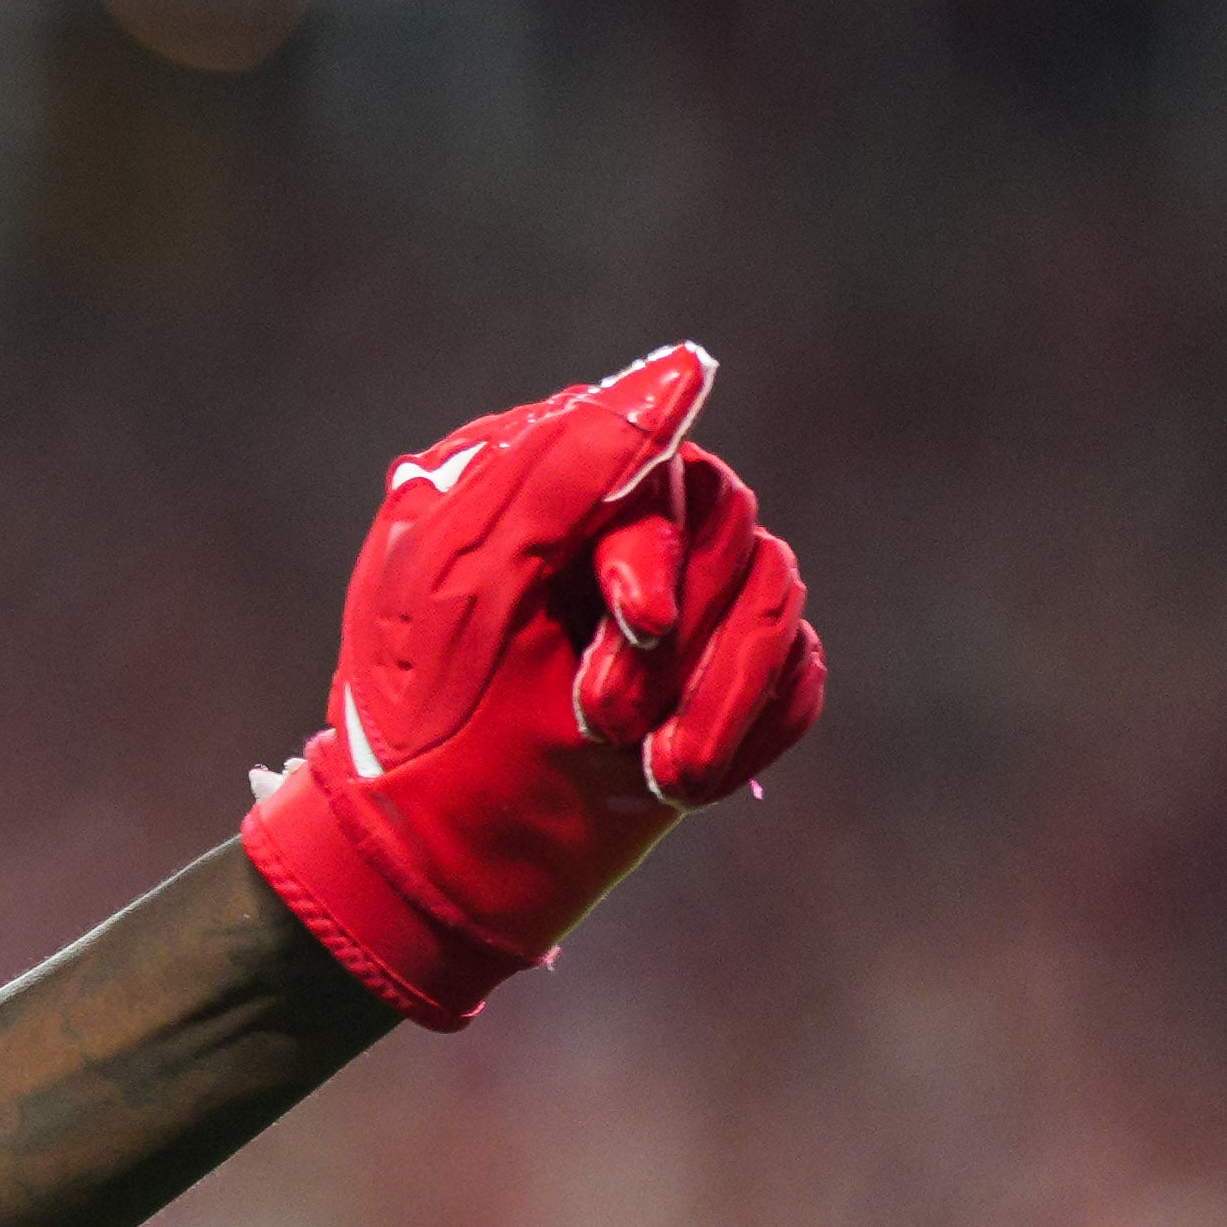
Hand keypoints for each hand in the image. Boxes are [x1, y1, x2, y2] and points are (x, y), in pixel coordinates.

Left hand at [240, 341, 824, 1028]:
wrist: (435, 861)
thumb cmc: (428, 712)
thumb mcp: (469, 576)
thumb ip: (571, 462)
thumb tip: (687, 365)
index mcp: (541, 487)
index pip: (650, 460)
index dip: (652, 547)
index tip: (637, 622)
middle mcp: (618, 529)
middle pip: (728, 523)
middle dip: (677, 637)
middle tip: (603, 719)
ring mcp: (679, 604)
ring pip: (777, 594)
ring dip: (718, 695)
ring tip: (656, 769)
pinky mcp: (721, 678)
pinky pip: (799, 672)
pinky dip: (751, 727)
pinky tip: (685, 778)